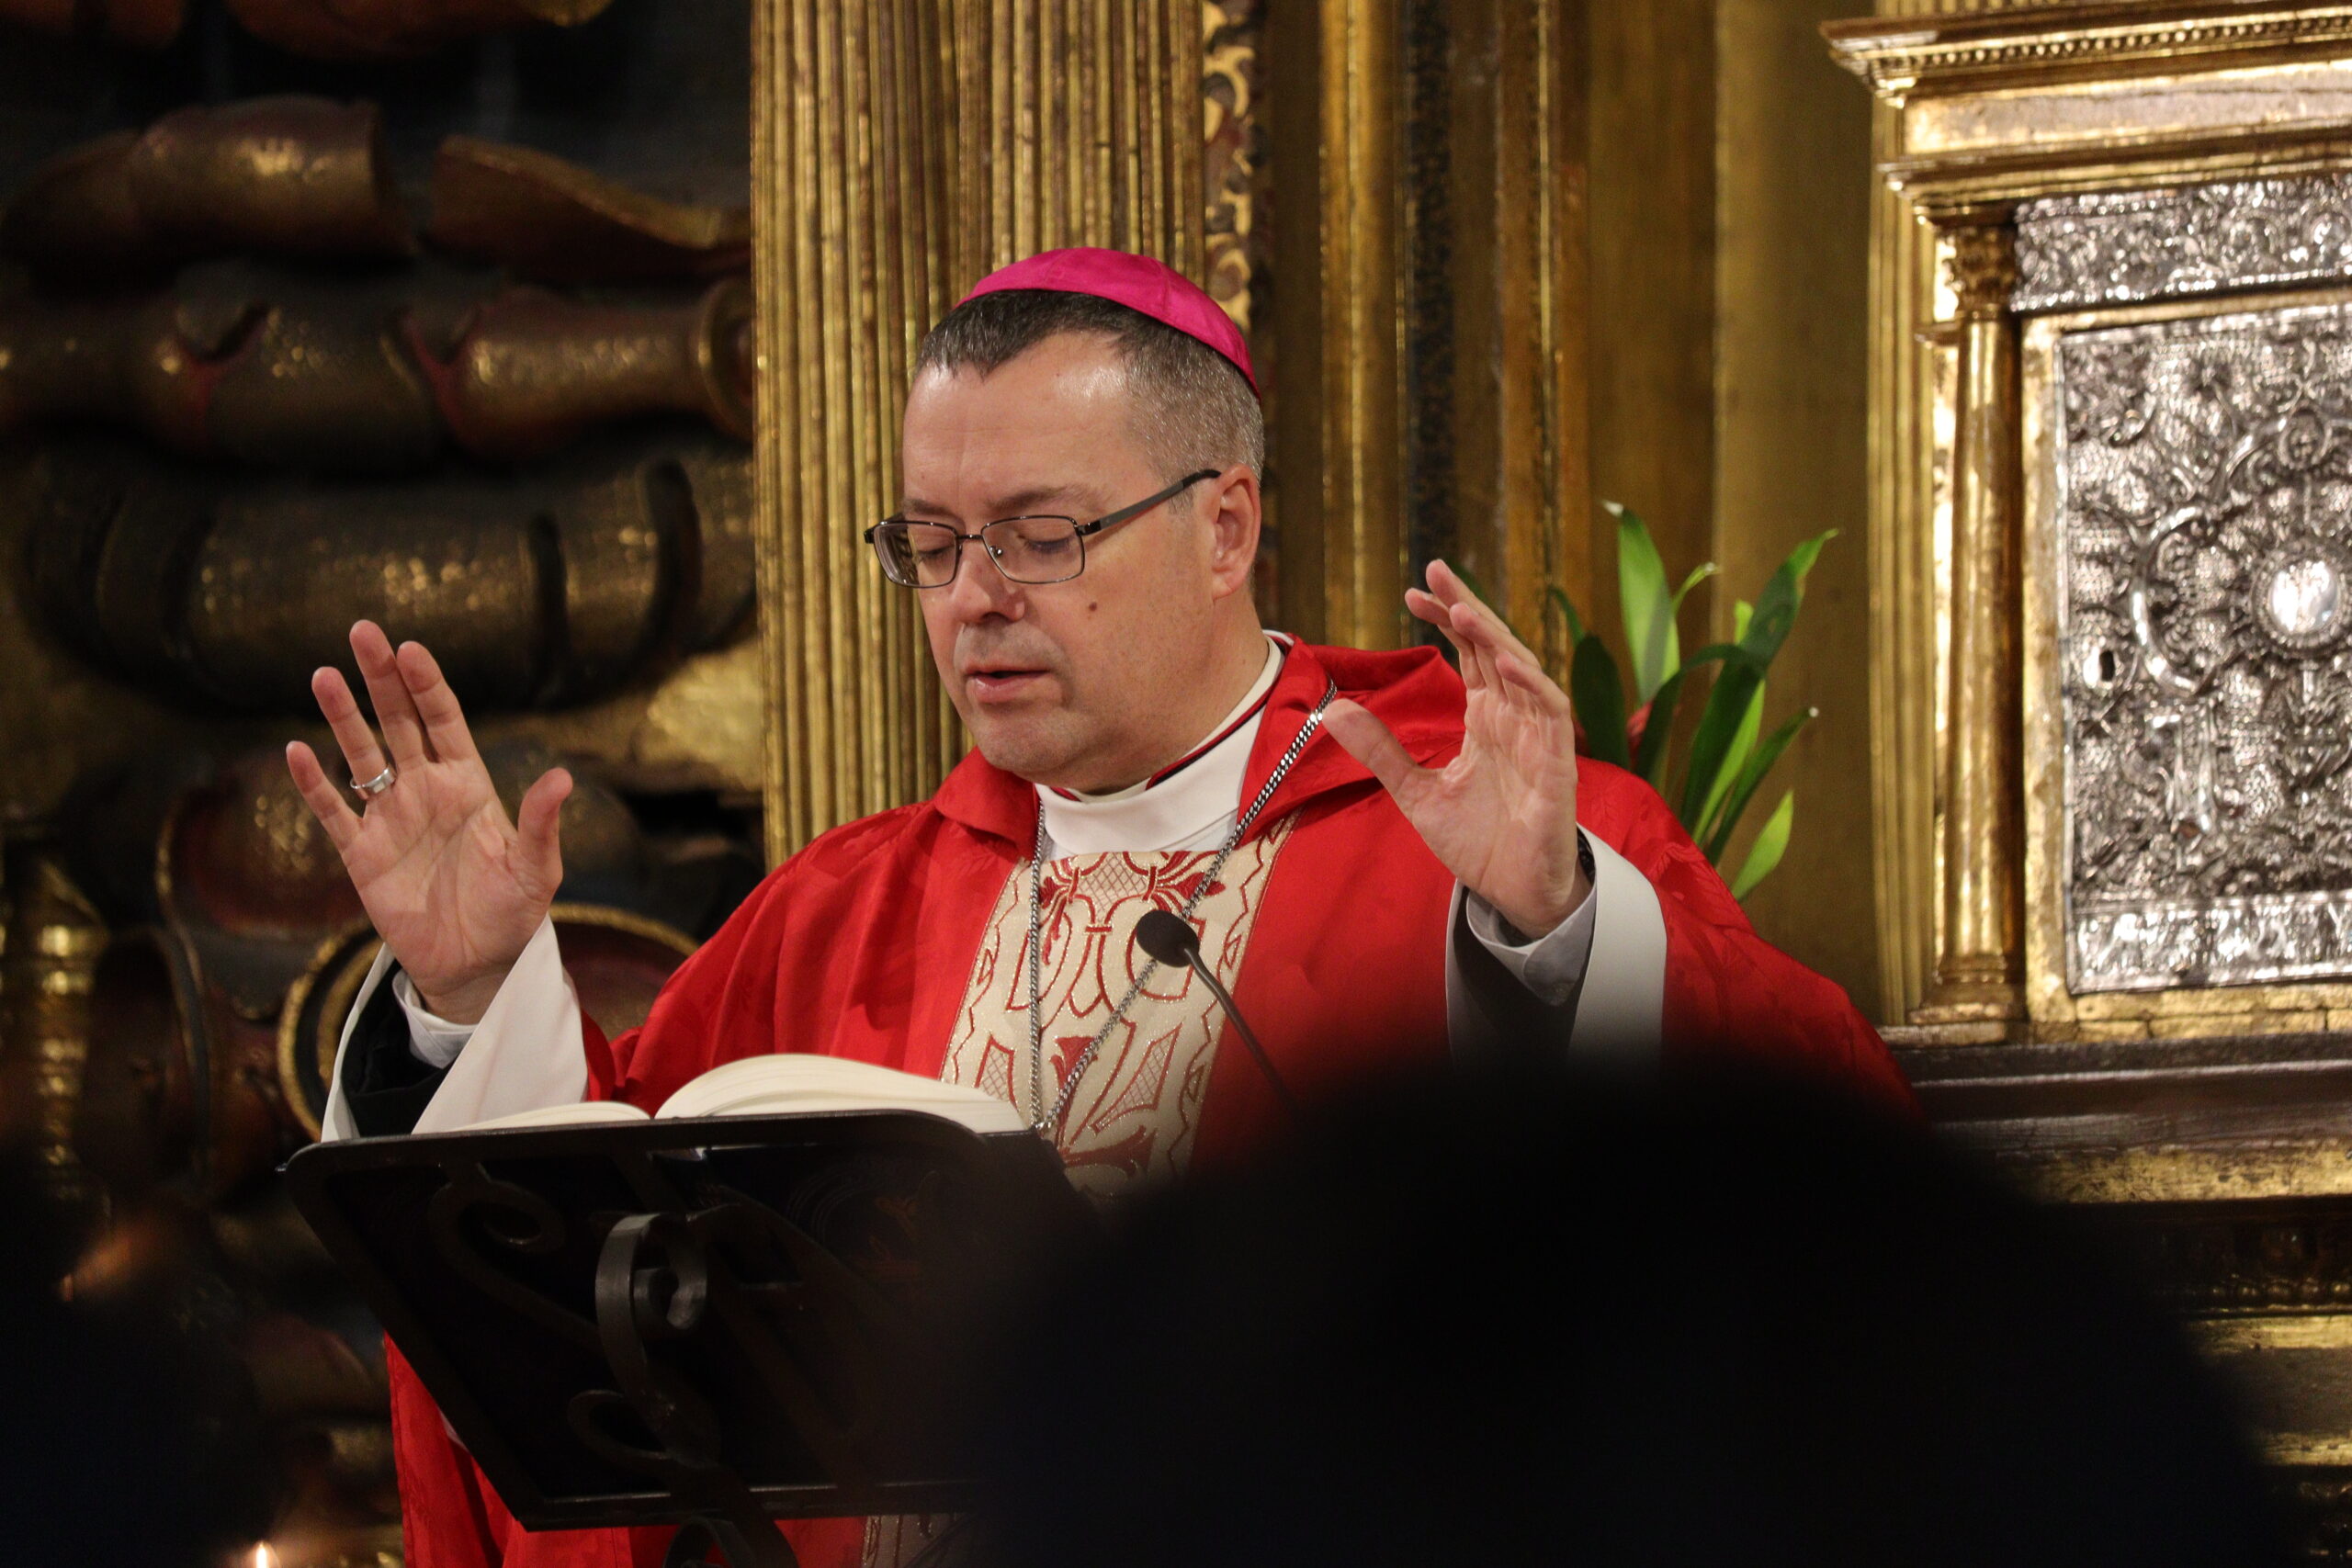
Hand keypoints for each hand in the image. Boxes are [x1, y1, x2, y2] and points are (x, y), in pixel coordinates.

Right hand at [285, 622, 570, 1023]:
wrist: (477, 965)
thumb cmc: (512, 914)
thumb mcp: (536, 869)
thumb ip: (542, 823)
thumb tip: (562, 778)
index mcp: (468, 785)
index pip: (443, 721)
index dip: (426, 685)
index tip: (410, 648)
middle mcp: (426, 791)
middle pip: (398, 723)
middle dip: (380, 679)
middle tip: (362, 632)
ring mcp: (391, 819)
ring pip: (361, 756)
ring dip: (343, 718)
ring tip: (323, 675)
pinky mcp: (363, 855)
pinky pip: (333, 812)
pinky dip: (314, 783)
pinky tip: (297, 751)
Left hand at [1324, 561, 1588, 937]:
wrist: (1515, 894)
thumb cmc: (1479, 841)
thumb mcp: (1415, 791)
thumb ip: (1381, 749)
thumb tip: (1332, 709)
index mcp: (1486, 720)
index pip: (1469, 654)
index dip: (1446, 619)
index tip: (1412, 591)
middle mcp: (1514, 720)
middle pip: (1494, 648)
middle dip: (1467, 609)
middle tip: (1436, 570)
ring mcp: (1538, 739)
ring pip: (1524, 671)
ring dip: (1496, 639)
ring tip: (1462, 612)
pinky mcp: (1557, 767)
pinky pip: (1551, 716)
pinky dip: (1534, 687)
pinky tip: (1509, 664)